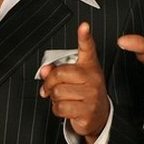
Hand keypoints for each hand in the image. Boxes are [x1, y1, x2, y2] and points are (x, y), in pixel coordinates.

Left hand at [40, 22, 110, 142]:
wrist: (99, 116)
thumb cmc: (84, 94)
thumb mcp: (73, 79)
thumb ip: (57, 71)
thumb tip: (44, 70)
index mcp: (89, 66)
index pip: (87, 48)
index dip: (84, 36)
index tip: (84, 26)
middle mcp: (92, 77)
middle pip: (59, 74)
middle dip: (49, 83)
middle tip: (50, 88)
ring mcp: (91, 94)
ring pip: (58, 92)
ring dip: (54, 99)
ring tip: (64, 99)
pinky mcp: (87, 110)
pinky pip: (60, 107)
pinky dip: (58, 110)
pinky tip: (67, 108)